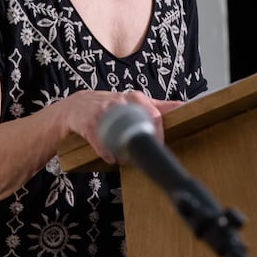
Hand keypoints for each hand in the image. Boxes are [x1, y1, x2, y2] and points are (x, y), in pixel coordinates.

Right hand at [56, 90, 176, 165]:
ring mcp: (103, 112)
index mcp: (134, 98)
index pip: (155, 114)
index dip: (160, 133)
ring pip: (120, 135)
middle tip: (141, 154)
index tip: (160, 145)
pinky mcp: (88, 124)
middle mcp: (120, 102)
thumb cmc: (107, 105)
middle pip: (139, 124)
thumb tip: (182, 106)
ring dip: (124, 151)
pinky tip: (110, 157)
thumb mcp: (132, 102)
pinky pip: (101, 143)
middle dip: (142, 143)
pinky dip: (107, 154)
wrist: (74, 107)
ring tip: (124, 158)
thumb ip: (157, 105)